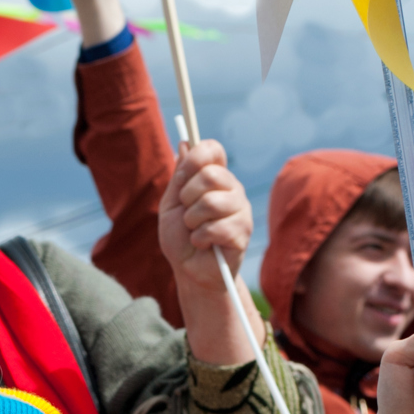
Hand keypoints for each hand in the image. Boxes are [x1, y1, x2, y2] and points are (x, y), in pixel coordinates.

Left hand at [159, 139, 253, 292]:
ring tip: (194, 231)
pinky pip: (216, 227)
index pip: (212, 149)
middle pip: (211, 174)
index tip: (181, 176)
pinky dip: (200, 238)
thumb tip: (184, 143)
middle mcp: (231, 189)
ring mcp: (240, 209)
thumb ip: (179, 177)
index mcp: (214, 178)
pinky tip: (202, 244)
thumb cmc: (180, 238)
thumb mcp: (172, 205)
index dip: (195, 158)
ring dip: (192, 221)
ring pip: (212, 202)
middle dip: (188, 197)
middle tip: (187, 214)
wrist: (189, 271)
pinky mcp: (242, 232)